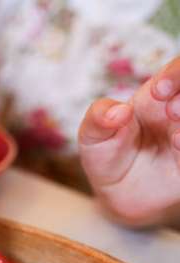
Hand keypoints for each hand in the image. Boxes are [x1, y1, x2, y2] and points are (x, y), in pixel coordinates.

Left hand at [79, 57, 179, 225]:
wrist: (114, 191)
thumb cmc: (106, 154)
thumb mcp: (92, 136)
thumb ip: (98, 119)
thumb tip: (119, 111)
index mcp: (158, 97)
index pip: (178, 70)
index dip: (176, 74)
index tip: (158, 91)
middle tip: (171, 111)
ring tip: (175, 137)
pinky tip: (177, 147)